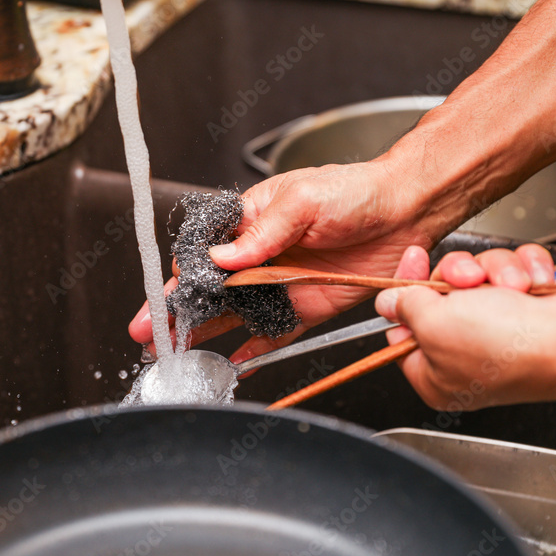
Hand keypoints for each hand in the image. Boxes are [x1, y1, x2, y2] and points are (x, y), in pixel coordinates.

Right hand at [129, 162, 433, 362]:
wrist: (405, 211)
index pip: (204, 251)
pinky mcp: (305, 306)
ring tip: (174, 351)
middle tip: (149, 332)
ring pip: (234, 313)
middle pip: (210, 288)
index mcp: (252, 219)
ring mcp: (280, 283)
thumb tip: (222, 257)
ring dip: (204, 332)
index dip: (182, 274)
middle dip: (177, 309)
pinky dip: (254, 351)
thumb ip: (261, 232)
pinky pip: (273, 332)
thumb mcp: (302, 201)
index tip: (167, 293)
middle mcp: (261, 254)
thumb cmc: (355, 190)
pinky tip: (233, 365)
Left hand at [376, 244, 555, 409]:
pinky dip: (525, 272)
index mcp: (435, 375)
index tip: (414, 259)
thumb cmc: (508, 345)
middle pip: (441, 297)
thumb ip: (406, 307)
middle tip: (470, 279)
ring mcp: (500, 335)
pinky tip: (534, 283)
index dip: (405, 291)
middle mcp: (466, 358)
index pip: (402, 327)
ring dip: (496, 272)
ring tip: (512, 286)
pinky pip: (514, 274)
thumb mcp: (434, 323)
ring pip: (479, 279)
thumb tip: (388, 302)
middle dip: (458, 276)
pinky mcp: (530, 313)